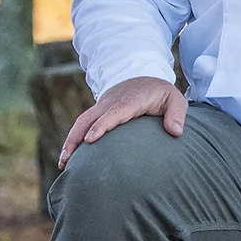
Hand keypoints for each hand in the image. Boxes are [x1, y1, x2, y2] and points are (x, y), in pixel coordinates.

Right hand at [58, 76, 186, 168]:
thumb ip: (177, 115)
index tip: (90, 140)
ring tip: (63, 163)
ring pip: (82, 121)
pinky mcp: (98, 111)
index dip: (102, 125)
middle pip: (90, 118)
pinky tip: (68, 157)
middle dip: (77, 137)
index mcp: (131, 101)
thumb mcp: (175, 100)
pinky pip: (82, 124)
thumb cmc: (161, 93)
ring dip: (71, 140)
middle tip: (68, 159)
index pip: (114, 113)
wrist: (145, 77)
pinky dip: (73, 138)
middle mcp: (112, 102)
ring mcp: (102, 106)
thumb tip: (176, 132)